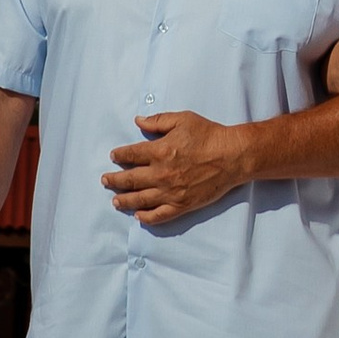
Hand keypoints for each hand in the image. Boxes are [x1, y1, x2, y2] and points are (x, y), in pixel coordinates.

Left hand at [105, 110, 253, 222]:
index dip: (120, 155)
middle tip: (105, 180)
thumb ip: (158, 121)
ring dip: (125, 200)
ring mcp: (171, 192)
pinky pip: (159, 215)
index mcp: (160, 151)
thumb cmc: (209, 135)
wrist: (233, 156)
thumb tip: (138, 121)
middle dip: (114, 180)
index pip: (131, 155)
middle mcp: (161, 174)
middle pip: (130, 180)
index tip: (114, 156)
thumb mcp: (183, 120)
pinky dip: (146, 217)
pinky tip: (138, 216)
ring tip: (115, 201)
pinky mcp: (182, 205)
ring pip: (140, 200)